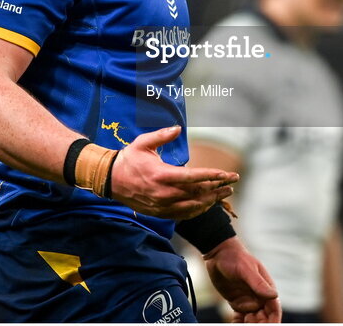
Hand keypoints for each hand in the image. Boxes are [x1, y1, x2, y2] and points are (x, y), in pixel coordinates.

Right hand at [110, 126, 238, 219]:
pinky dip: (198, 210)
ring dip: (211, 200)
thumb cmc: (128, 159)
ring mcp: (162, 205)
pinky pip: (183, 214)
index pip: (194, 177)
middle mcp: (164, 193)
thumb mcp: (143, 143)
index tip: (227, 174)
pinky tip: (207, 205)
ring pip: (193, 206)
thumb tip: (178, 128)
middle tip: (232, 182)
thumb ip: (162, 136)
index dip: (212, 176)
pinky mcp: (159, 212)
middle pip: (197, 192)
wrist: (110, 180)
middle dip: (217, 187)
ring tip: (225, 194)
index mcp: (162, 175)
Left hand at [204, 237, 281, 322]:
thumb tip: (274, 295)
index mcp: (266, 288)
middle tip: (249, 323)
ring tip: (241, 321)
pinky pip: (240, 318)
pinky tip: (234, 323)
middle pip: (264, 318)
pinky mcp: (237, 302)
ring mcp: (248, 300)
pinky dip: (238, 323)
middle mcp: (259, 296)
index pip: (274, 309)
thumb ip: (259, 283)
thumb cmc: (235, 257)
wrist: (218, 254)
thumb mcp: (246, 270)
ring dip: (249, 324)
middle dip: (260, 324)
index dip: (273, 321)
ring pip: (253, 320)